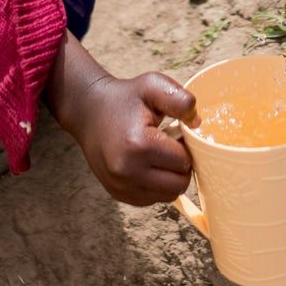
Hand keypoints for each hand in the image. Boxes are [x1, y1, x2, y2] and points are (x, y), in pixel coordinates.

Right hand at [45, 36, 193, 204]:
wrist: (88, 110)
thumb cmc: (125, 97)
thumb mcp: (152, 85)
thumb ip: (180, 100)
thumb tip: (197, 124)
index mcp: (139, 145)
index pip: (184, 161)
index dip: (185, 145)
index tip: (174, 132)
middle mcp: (128, 171)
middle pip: (179, 184)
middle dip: (180, 165)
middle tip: (169, 145)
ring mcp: (121, 186)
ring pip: (168, 196)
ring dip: (170, 177)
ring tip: (158, 154)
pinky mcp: (118, 194)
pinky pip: (152, 199)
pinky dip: (156, 186)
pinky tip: (148, 165)